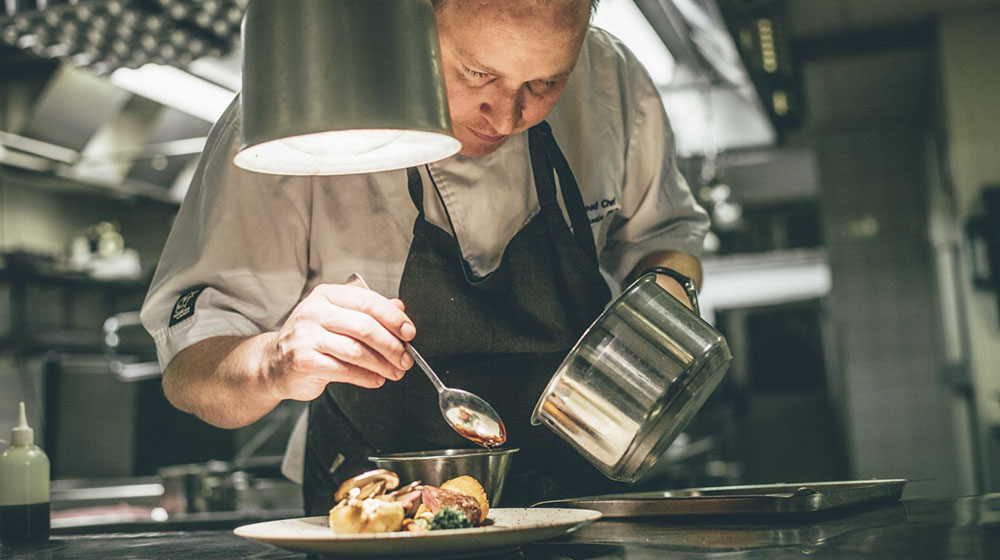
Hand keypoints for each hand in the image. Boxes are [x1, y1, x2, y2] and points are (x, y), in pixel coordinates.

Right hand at [266, 282, 415, 400]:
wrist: (273, 363)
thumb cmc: (310, 339)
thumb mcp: (337, 317)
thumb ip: (367, 311)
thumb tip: (399, 308)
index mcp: (326, 295)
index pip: (368, 301)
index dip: (393, 318)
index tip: (409, 332)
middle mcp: (314, 312)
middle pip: (365, 327)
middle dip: (392, 345)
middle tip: (406, 357)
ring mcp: (307, 337)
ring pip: (357, 351)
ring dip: (383, 364)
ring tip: (395, 371)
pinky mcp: (304, 361)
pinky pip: (345, 370)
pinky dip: (366, 377)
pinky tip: (376, 379)